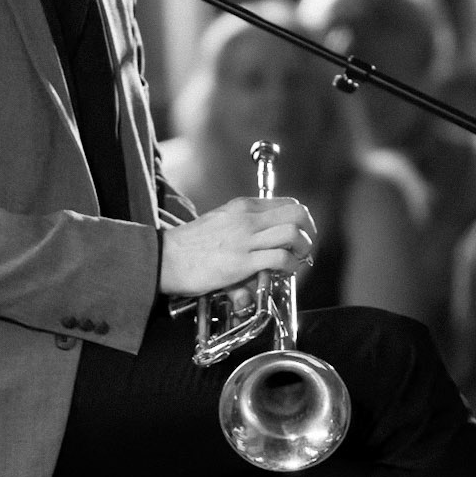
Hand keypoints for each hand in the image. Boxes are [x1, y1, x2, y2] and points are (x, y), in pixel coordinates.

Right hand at [159, 196, 316, 299]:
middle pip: (297, 215)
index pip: (288, 204)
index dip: (301, 220)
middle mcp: (247, 218)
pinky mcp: (242, 262)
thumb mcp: (220, 222)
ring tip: (297, 260)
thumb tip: (263, 242)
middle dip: (309, 232)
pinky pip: (279, 259)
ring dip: (302, 249)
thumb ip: (244, 227)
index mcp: (242, 206)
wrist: (166, 258)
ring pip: (292, 234)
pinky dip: (290, 266)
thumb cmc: (190, 245)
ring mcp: (245, 239)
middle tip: (305, 247)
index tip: (301, 234)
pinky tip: (284, 272)